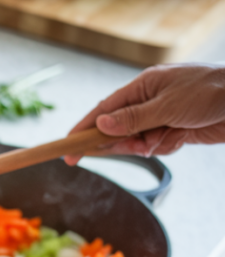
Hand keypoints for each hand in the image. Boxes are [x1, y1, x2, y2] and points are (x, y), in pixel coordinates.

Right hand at [65, 63, 224, 164]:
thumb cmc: (211, 92)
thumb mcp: (167, 106)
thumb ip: (132, 119)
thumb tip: (101, 124)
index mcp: (142, 87)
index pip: (103, 110)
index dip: (82, 130)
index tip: (67, 148)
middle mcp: (148, 101)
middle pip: (117, 129)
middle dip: (124, 142)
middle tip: (135, 146)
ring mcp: (160, 116)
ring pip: (137, 141)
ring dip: (150, 145)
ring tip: (168, 137)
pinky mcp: (173, 129)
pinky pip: (156, 146)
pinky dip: (166, 147)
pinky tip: (181, 138)